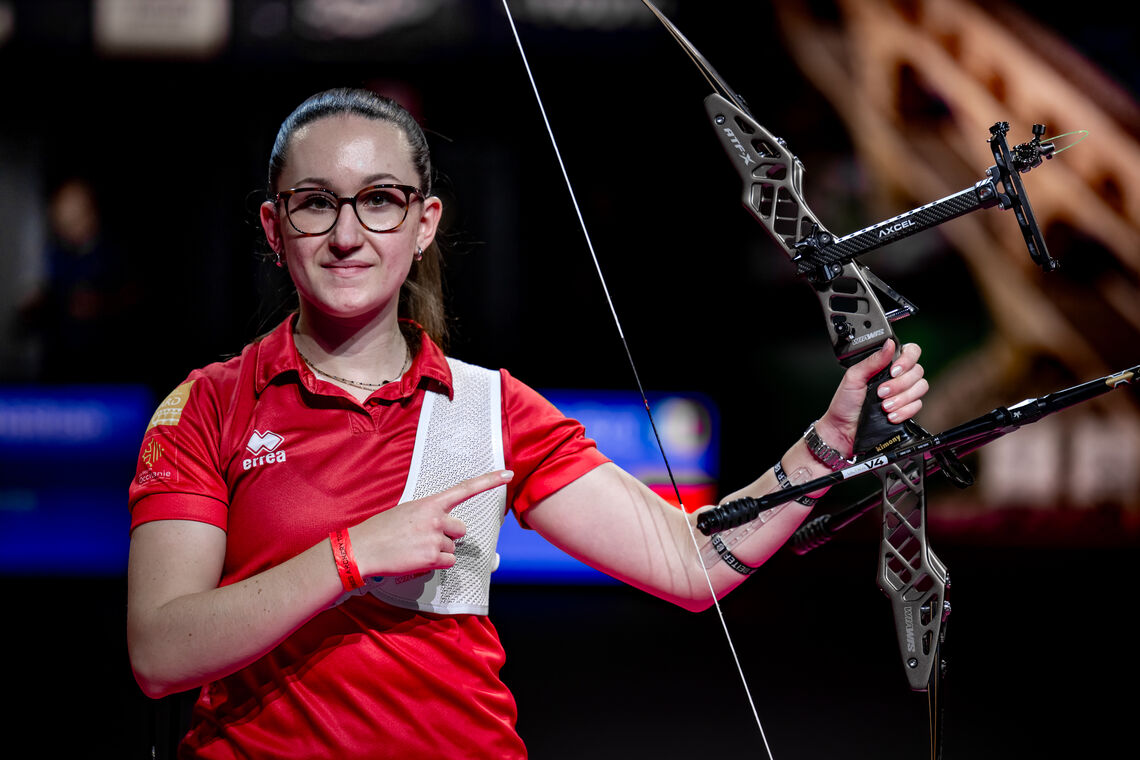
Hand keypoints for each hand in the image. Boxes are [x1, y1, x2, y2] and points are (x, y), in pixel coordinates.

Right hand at [349, 470, 512, 576]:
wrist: (363, 548)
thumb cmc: (381, 529)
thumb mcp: (406, 511)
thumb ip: (428, 514)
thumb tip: (442, 524)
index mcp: (430, 503)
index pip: (465, 488)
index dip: (489, 481)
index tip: (508, 474)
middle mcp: (437, 519)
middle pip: (461, 530)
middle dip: (449, 536)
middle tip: (425, 539)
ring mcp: (435, 538)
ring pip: (452, 548)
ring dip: (439, 551)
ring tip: (415, 549)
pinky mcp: (433, 558)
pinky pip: (447, 562)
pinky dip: (436, 564)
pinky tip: (417, 559)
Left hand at [815, 340, 927, 455]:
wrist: (843, 429)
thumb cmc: (845, 403)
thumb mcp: (854, 377)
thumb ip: (872, 360)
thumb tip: (889, 344)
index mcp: (886, 365)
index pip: (911, 352)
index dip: (907, 360)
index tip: (893, 371)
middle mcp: (897, 377)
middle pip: (918, 371)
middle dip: (899, 384)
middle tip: (881, 392)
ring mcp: (903, 393)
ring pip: (920, 388)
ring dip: (902, 398)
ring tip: (884, 406)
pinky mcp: (906, 409)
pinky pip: (918, 406)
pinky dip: (904, 411)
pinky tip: (890, 415)